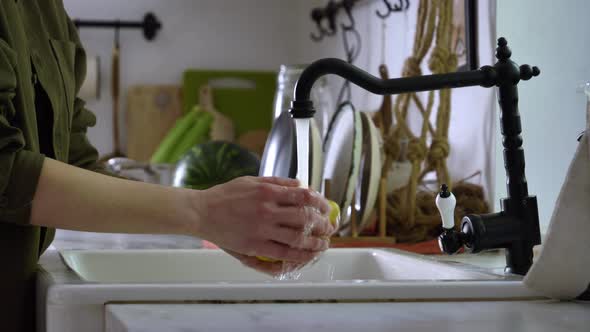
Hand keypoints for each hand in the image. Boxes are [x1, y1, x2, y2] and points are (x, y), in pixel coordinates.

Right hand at [192, 176, 334, 263]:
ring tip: (323, 244)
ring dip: (315, 243)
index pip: (303, 196)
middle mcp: (267, 210)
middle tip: (330, 228)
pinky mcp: (254, 246)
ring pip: (298, 238)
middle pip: (305, 218)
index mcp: (267, 191)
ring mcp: (261, 230)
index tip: (326, 207)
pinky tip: (307, 256)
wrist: (201, 212)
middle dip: (323, 224)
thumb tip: (301, 184)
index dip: (320, 202)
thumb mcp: (251, 180)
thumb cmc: (225, 196)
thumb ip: (277, 182)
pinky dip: (299, 256)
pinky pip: (282, 254)